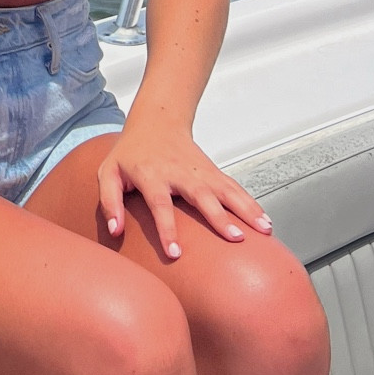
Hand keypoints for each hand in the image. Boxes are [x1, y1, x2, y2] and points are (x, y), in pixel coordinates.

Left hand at [97, 114, 271, 258]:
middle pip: (202, 195)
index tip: (176, 253)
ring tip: (264, 230)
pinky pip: (234, 188)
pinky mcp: (212, 171)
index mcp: (151, 174)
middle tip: (235, 238)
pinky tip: (265, 221)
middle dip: (219, 217)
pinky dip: (250, 203)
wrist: (156, 121)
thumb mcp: (108, 173)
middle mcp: (179, 172)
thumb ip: (109, 202)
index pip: (159, 204)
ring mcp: (199, 171)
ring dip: (246, 209)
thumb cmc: (129, 153)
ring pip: (226, 190)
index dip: (166, 228)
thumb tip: (115, 231)